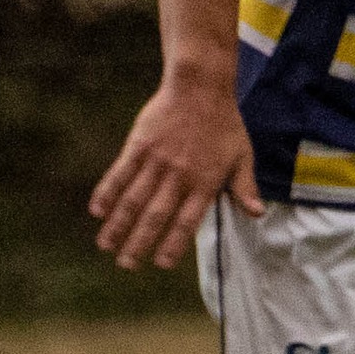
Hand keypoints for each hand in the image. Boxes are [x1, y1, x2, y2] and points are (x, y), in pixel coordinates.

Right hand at [89, 72, 261, 269]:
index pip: (187, 222)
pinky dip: (107, 193)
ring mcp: (157, 161)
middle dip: (139, 244)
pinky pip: (120, 173)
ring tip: (105, 246)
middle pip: (155, 217)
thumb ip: (244, 187)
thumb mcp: (243, 156)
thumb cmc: (225, 125)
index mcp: (205, 183)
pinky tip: (97, 211)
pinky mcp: (139, 145)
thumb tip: (257, 213)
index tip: (161, 264)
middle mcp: (179, 176)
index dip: (173, 244)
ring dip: (118, 225)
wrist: (200, 88)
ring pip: (133, 200)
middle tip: (126, 265)